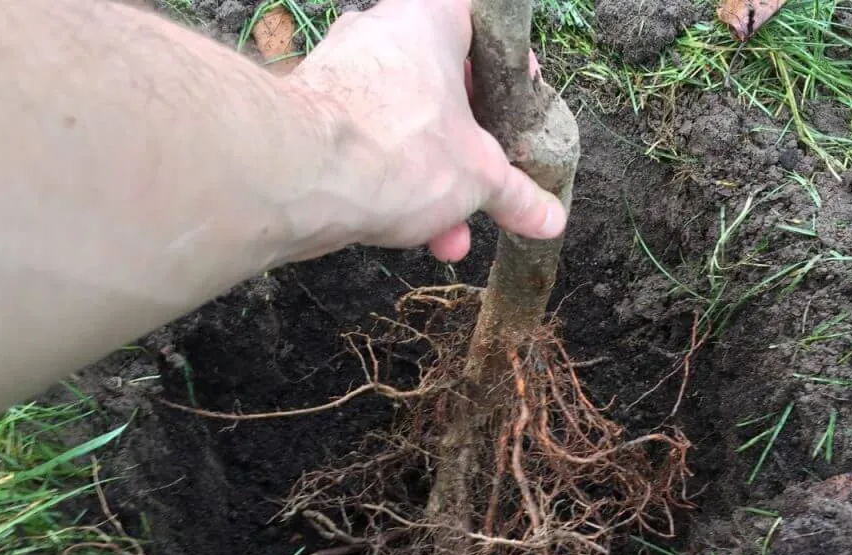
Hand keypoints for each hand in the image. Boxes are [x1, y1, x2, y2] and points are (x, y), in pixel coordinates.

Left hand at [285, 0, 566, 262]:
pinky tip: (413, 236)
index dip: (507, 63)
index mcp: (429, 20)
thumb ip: (518, 194)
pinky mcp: (313, 117)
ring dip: (434, 184)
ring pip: (405, 127)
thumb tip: (552, 217)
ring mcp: (341, 75)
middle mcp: (381, 34)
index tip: (520, 104)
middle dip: (469, 153)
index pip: (480, 20)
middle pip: (443, 88)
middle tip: (488, 186)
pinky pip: (369, 147)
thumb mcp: (480, 178)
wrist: (299, 178)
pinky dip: (393, 186)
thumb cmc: (401, 150)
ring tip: (452, 236)